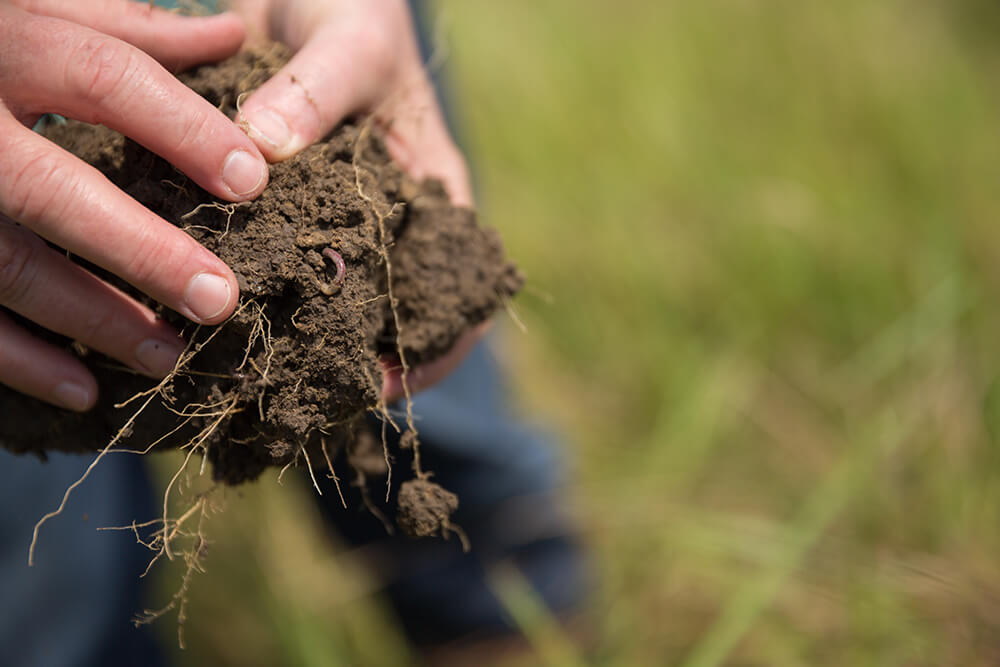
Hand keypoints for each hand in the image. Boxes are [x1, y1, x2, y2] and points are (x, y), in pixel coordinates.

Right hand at [0, 0, 268, 410]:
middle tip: (219, 300)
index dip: (184, 128)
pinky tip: (86, 391)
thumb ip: (120, 25)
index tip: (253, 182)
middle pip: (52, 189)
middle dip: (142, 250)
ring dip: (94, 319)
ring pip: (7, 265)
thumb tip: (229, 33)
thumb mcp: (30, 12)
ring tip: (169, 357)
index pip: (105, 75)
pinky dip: (21, 362)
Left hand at [232, 0, 483, 401]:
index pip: (456, 298)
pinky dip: (243, 300)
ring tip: (245, 385)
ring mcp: (330, 224)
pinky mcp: (275, 214)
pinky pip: (265, 268)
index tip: (376, 383)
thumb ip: (317, 90)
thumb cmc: (353, 10)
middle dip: (350, 368)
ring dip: (293, 349)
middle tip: (295, 402)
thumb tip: (264, 148)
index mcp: (432, 198)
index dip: (430, 354)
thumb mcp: (352, 42)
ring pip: (323, 309)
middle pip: (385, 321)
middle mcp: (384, 225)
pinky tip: (199, 323)